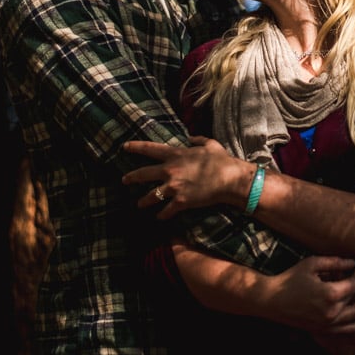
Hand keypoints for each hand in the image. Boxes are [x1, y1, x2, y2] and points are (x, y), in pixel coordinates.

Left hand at [121, 135, 249, 217]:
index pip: (150, 149)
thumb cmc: (221, 160)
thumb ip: (197, 139)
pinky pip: (166, 211)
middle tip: (124, 180)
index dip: (135, 147)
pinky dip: (162, 215)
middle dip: (131, 178)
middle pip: (143, 174)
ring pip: (151, 196)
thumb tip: (191, 137)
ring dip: (143, 201)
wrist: (230, 178)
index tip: (124, 147)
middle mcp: (170, 170)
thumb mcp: (210, 144)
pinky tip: (159, 217)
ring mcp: (174, 187)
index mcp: (176, 155)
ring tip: (139, 204)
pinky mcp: (181, 202)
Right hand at [265, 256, 354, 334]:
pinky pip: (344, 330)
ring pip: (353, 317)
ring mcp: (327, 323)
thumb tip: (352, 263)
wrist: (271, 300)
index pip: (353, 284)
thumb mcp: (313, 263)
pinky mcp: (321, 330)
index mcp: (331, 294)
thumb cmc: (290, 279)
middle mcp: (332, 312)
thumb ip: (335, 262)